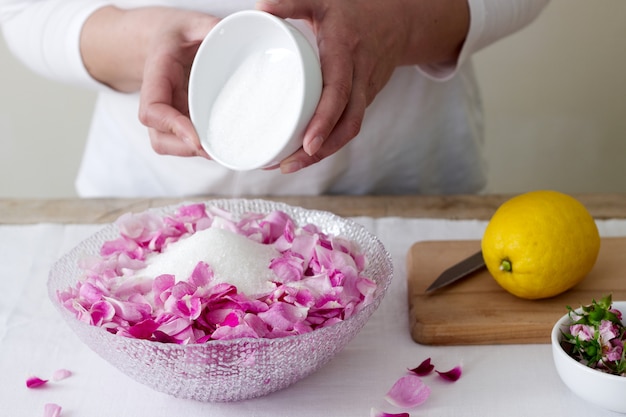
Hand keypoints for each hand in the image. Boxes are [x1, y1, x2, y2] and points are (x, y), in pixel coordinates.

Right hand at [81, 7, 218, 157]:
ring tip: (221, 149)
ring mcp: (166, 114)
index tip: (196, 139)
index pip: (153, 110)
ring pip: (168, 145)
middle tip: (218, 150)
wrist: (160, 40)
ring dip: (192, 152)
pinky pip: (182, 142)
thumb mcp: (192, 23)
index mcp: (157, 75)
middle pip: (159, 138)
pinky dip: (198, 147)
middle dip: (186, 148)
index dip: (173, 127)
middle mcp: (157, 100)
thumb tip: (233, 38)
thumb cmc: (175, 33)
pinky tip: (220, 143)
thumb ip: (210, 28)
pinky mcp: (177, 121)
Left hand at [255, 0, 468, 172]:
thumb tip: (262, 7)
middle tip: (287, 165)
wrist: (400, 21)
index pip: (339, 92)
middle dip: (319, 151)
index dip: (325, 120)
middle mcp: (360, 77)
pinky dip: (329, 143)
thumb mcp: (324, 0)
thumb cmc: (355, 11)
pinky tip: (304, 154)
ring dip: (322, 154)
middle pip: (347, 123)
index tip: (308, 144)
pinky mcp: (364, 101)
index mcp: (346, 51)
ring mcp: (365, 92)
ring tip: (289, 166)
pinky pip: (348, 126)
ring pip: (349, 130)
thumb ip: (293, 2)